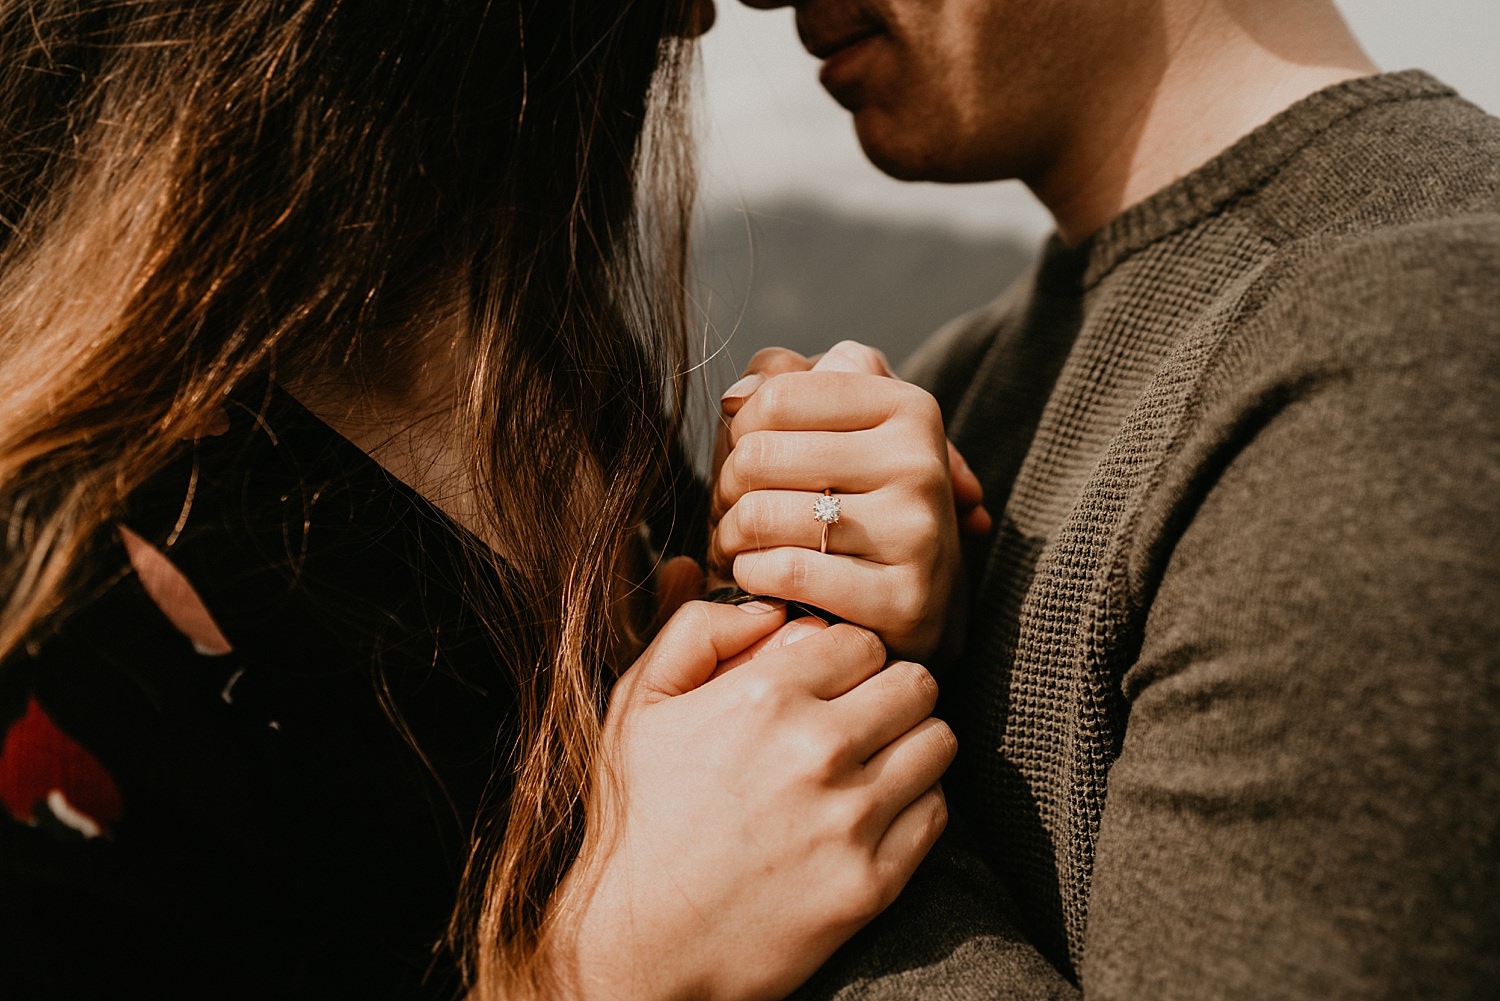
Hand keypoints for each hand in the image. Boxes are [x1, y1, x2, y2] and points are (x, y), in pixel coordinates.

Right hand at [554, 599, 953, 1000]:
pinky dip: (913, 806)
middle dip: (888, 694)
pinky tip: (871, 816)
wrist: (640, 944)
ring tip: (871, 766)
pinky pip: (936, 812)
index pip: (861, 641)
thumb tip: (769, 608)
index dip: (846, 660)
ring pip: (938, 742)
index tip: (828, 686)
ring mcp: (850, 818)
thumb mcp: (637, 704)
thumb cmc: (637, 818)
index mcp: (764, 695)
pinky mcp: (872, 882)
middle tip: (859, 721)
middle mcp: (817, 749)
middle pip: (914, 683)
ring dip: (910, 745)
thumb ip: (696, 630)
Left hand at [711, 341, 985, 661]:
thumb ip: (786, 382)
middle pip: (757, 455)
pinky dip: (751, 575)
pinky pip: (785, 572)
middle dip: (725, 488)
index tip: (747, 455)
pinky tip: (760, 575)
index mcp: (909, 408)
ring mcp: (916, 534)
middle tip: (732, 509)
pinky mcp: (902, 600)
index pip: (776, 396)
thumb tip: (737, 395)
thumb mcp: (842, 425)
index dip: (739, 429)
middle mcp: (920, 464)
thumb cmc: (862, 501)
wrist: (925, 600)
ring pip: (761, 515)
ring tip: (740, 545)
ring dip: (730, 537)